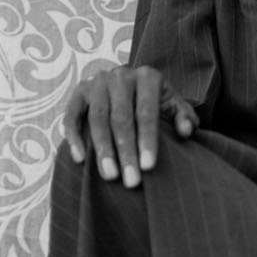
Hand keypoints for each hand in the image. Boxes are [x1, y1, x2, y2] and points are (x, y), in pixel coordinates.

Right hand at [60, 65, 198, 185]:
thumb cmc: (160, 105)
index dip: (147, 140)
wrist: (136, 89)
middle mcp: (121, 75)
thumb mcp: (176, 108)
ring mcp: (98, 81)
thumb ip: (184, 118)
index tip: (148, 168)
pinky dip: (73, 137)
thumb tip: (184, 131)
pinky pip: (72, 115)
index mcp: (148, 77)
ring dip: (102, 149)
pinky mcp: (80, 90)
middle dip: (125, 151)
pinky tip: (79, 159)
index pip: (146, 112)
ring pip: (97, 118)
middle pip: (121, 118)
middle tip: (131, 181)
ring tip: (110, 176)